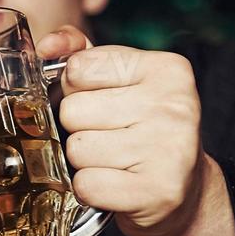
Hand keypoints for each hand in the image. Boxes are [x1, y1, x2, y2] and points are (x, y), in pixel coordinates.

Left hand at [37, 26, 234, 235]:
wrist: (186, 190)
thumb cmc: (142, 128)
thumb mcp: (118, 81)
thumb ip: (80, 53)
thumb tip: (48, 45)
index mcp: (167, 69)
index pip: (78, 68)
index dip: (76, 90)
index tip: (102, 102)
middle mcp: (174, 106)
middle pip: (72, 111)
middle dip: (79, 128)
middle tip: (109, 137)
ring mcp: (169, 149)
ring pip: (76, 149)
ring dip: (84, 161)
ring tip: (113, 161)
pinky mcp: (158, 191)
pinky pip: (86, 185)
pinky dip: (90, 190)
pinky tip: (115, 185)